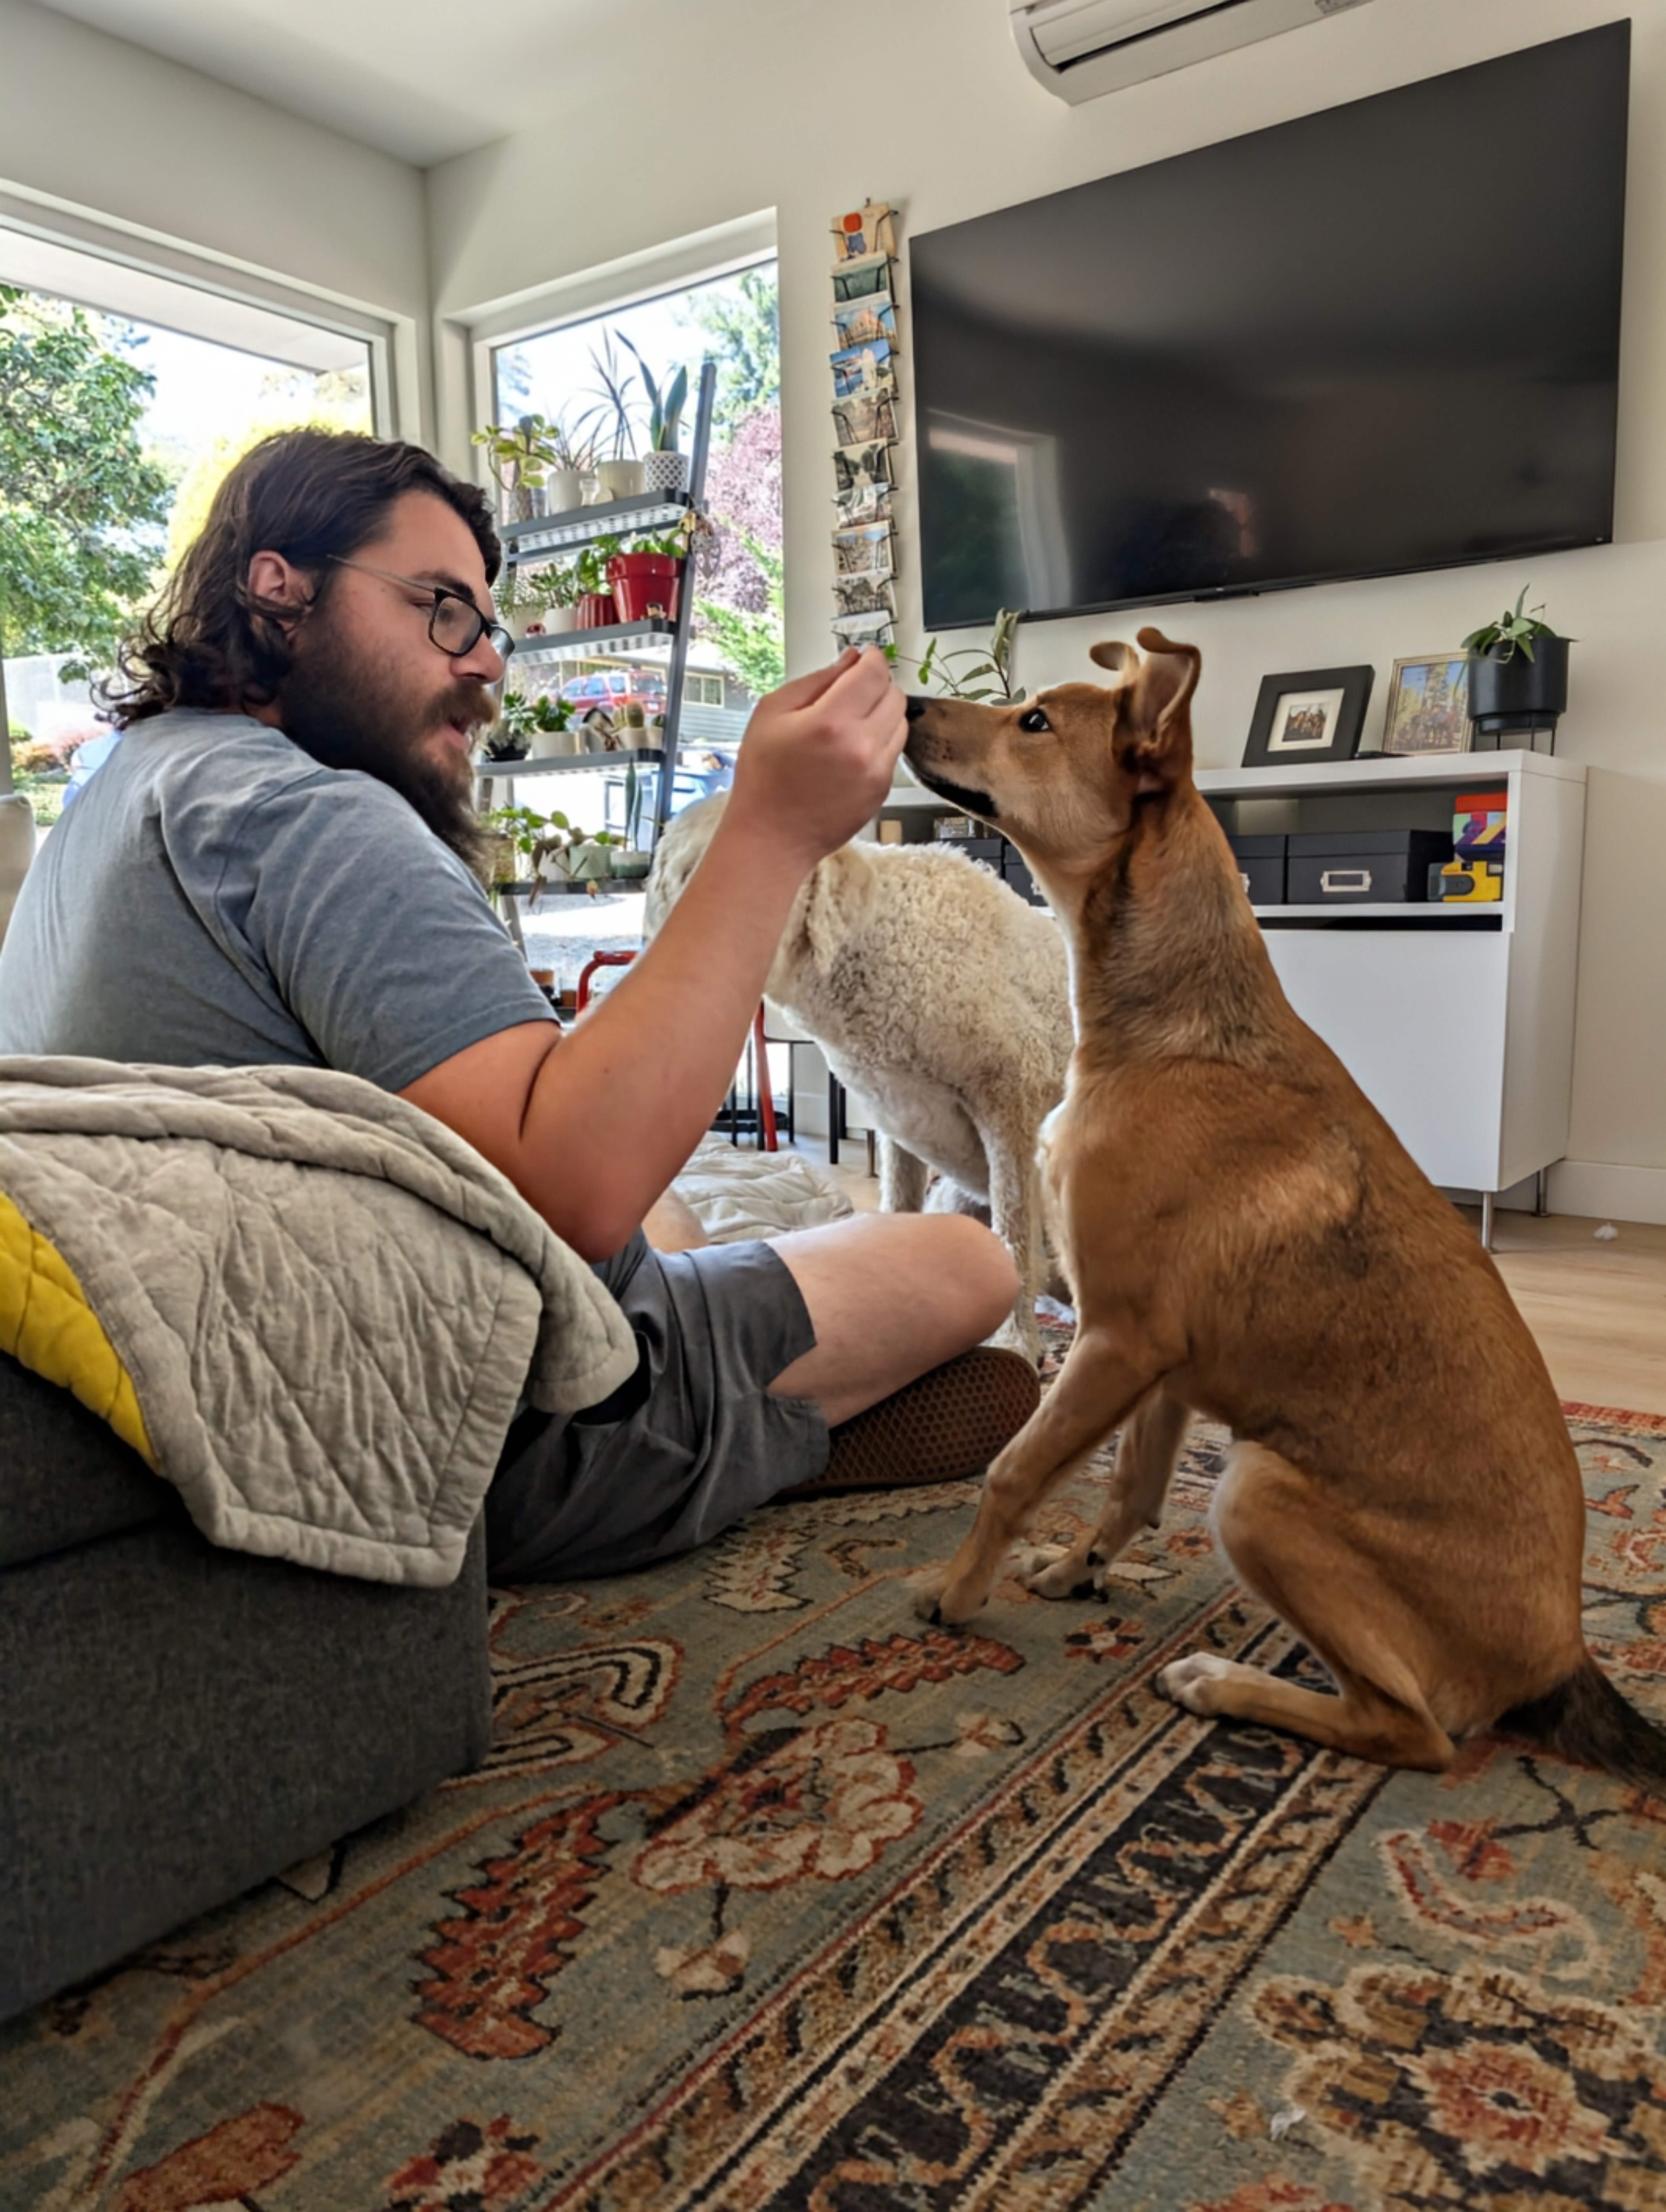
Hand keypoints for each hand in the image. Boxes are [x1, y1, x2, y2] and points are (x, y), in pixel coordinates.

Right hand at [724, 648, 906, 869]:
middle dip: (877, 685)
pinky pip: (894, 751)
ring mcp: (876, 771)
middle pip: (894, 695)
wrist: (771, 837)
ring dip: (882, 713)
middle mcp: (861, 746)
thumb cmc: (763, 777)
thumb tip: (850, 660)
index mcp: (830, 722)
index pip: (873, 673)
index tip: (867, 656)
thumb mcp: (772, 713)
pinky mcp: (882, 790)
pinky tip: (851, 750)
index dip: (872, 659)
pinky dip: (880, 742)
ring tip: (851, 723)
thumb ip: (816, 680)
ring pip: (900, 722)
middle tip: (854, 690)